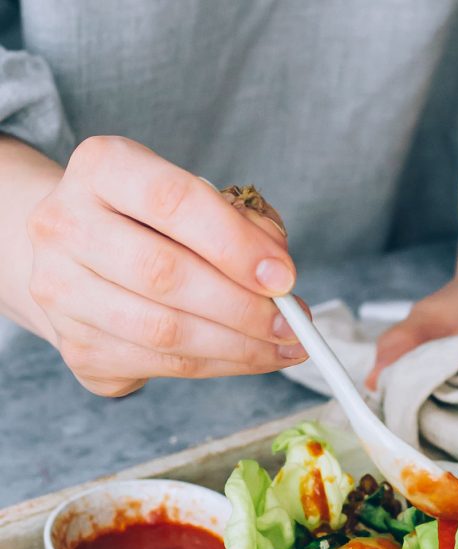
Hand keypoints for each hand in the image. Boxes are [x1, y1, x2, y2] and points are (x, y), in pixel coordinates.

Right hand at [27, 136, 306, 395]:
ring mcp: (62, 293)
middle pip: (164, 275)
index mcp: (100, 168)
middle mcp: (66, 227)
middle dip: (242, 306)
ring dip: (238, 347)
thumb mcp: (194, 198)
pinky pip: (160, 367)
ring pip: (163, 332)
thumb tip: (279, 277)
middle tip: (292, 323)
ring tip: (283, 346)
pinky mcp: (78, 349)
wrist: (77, 259)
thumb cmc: (152, 224)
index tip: (284, 277)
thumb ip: (240, 224)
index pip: (172, 202)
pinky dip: (218, 366)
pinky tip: (250, 358)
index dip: (235, 244)